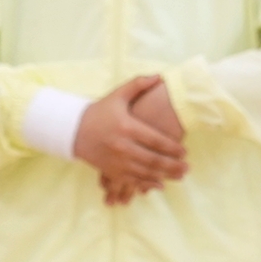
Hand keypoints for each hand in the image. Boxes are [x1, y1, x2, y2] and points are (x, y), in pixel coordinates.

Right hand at [75, 75, 185, 199]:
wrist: (73, 130)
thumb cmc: (99, 111)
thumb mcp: (117, 95)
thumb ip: (137, 85)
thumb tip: (159, 76)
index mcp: (126, 126)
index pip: (155, 140)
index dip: (172, 148)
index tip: (184, 151)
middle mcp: (122, 146)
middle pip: (153, 159)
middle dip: (172, 165)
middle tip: (187, 167)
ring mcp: (116, 161)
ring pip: (144, 172)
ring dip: (164, 176)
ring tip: (180, 176)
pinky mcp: (111, 171)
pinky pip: (131, 181)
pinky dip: (146, 184)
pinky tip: (159, 185)